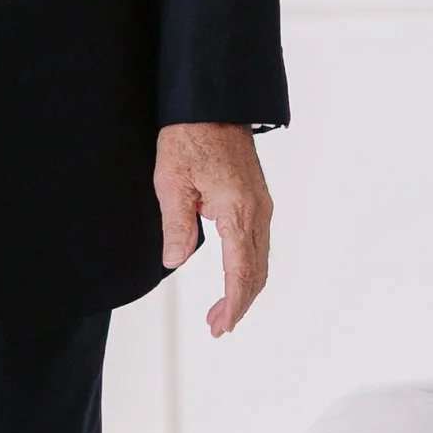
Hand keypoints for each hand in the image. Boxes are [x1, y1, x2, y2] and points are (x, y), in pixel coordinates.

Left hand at [154, 121, 271, 336]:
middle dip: (239, 303)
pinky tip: (234, 278)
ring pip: (260, 260)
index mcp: (238, 211)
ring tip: (221, 311)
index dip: (233, 303)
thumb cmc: (188, 138)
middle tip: (217, 327)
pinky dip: (248, 269)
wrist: (211, 106)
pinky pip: (258, 244)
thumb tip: (175, 261)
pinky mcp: (257, 201)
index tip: (222, 326)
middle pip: (256, 272)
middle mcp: (257, 212)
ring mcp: (261, 206)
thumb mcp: (171, 183)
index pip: (241, 271)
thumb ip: (177, 225)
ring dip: (244, 289)